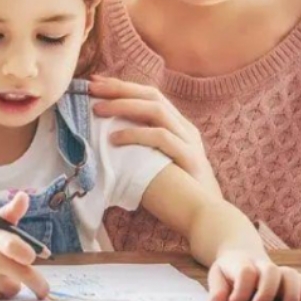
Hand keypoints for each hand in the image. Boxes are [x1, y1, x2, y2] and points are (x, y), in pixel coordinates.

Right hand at [0, 192, 50, 300]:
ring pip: (13, 287)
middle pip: (23, 275)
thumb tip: (24, 196)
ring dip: (14, 282)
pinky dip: (1, 290)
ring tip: (0, 271)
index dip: (25, 251)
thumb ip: (11, 212)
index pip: (11, 244)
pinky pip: (2, 296)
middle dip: (38, 284)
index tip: (33, 257)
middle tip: (44, 291)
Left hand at [90, 75, 220, 197]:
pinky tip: (114, 139)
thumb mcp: (156, 161)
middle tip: (92, 88)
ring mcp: (190, 142)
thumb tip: (106, 135)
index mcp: (178, 126)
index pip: (150, 95)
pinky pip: (161, 138)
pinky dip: (136, 135)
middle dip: (120, 89)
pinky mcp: (190, 159)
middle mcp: (185, 128)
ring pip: (156, 111)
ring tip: (98, 110)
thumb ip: (140, 146)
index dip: (123, 86)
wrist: (209, 218)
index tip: (95, 82)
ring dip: (124, 107)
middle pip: (152, 96)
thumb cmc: (176, 192)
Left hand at [208, 250, 300, 300]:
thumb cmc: (229, 271)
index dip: (241, 289)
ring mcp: (279, 272)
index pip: (246, 272)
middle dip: (266, 292)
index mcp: (242, 264)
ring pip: (291, 275)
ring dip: (292, 293)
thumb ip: (217, 289)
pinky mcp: (292, 280)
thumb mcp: (217, 276)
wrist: (242, 253)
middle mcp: (263, 267)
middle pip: (271, 271)